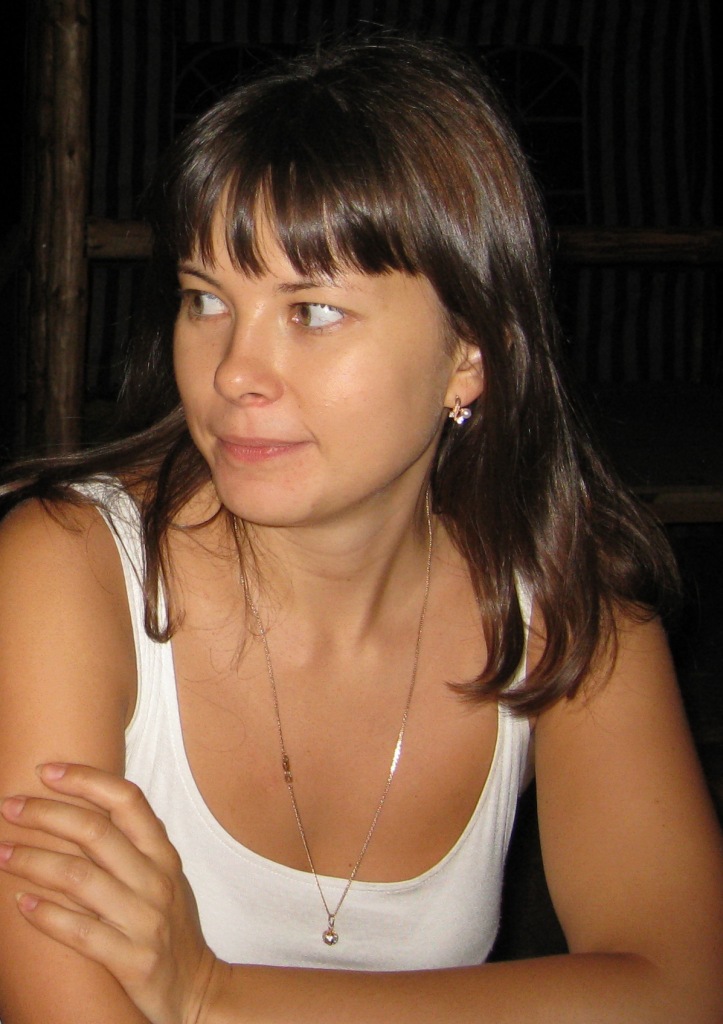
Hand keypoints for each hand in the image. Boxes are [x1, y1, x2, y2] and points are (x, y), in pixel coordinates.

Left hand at [0, 763, 219, 1023]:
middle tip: (9, 806)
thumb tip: (80, 809)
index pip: (128, 800)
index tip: (46, 771)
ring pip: (79, 878)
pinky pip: (80, 932)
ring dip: (33, 861)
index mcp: (164, 855)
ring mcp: (145, 920)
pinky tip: (20, 904)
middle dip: (46, 814)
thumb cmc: (170, 927)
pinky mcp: (133, 960)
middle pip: (96, 832)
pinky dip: (46, 915)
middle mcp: (156, 880)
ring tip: (1, 852)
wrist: (197, 990)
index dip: (86, 779)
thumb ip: (133, 847)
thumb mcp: (164, 879)